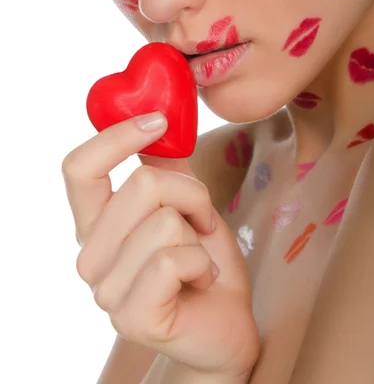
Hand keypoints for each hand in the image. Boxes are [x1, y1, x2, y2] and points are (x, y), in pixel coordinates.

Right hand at [62, 113, 259, 379]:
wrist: (225, 321)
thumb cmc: (203, 260)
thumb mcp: (187, 204)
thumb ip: (167, 168)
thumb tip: (158, 124)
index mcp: (96, 223)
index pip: (79, 168)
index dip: (115, 136)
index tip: (158, 120)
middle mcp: (91, 254)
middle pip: (141, 184)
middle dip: (191, 192)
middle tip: (203, 217)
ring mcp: (107, 289)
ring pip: (164, 221)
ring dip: (199, 232)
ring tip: (200, 256)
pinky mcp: (132, 316)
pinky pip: (174, 259)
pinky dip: (201, 263)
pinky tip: (200, 280)